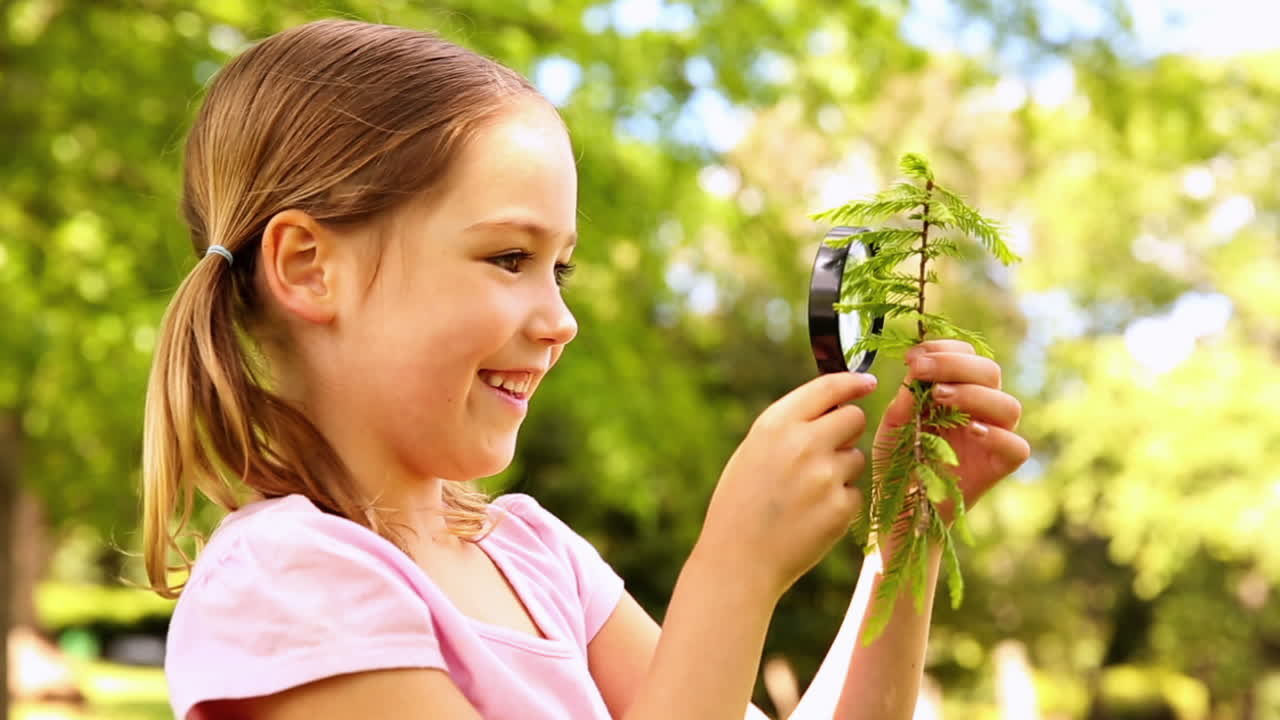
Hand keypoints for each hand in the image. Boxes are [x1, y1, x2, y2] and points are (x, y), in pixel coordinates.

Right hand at [698, 373, 877, 599]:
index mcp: (775, 424)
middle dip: (847, 429)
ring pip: (858, 457)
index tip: (866, 382)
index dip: (852, 382)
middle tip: (828, 449)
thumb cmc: (741, 503)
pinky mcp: (842, 508)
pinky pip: (856, 491)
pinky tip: (812, 517)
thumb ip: (790, 426)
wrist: (738, 560)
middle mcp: (803, 444)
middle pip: (854, 417)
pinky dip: (840, 502)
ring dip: (842, 469)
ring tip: (808, 493)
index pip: (828, 387)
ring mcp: (826, 476)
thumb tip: (835, 404)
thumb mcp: (754, 451)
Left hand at [873, 340, 1030, 524]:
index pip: (967, 355)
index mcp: (958, 393)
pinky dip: (996, 435)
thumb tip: (915, 368)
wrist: (900, 512)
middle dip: (955, 364)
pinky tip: (969, 430)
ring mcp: (994, 438)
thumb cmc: (897, 464)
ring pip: (1008, 405)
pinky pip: (1016, 446)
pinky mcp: (1000, 466)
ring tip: (939, 397)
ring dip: (974, 393)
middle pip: (990, 372)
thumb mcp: (893, 426)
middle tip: (921, 370)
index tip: (912, 357)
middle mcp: (981, 411)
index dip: (944, 349)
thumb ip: (905, 399)